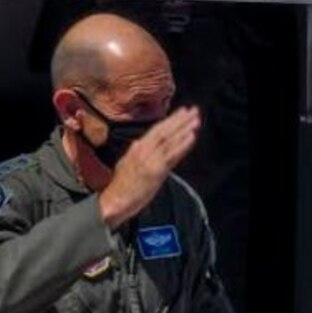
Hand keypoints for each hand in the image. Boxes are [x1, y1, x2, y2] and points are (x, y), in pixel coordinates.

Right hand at [99, 106, 201, 227]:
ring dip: (184, 129)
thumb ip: (136, 153)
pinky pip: (172, 155)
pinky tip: (192, 136)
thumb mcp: (126, 164)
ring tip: (196, 120)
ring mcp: (150, 160)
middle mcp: (143, 150)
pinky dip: (182, 145)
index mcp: (137, 148)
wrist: (115, 201)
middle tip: (194, 110)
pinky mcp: (156, 171)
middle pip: (164, 131)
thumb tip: (140, 143)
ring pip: (169, 140)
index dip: (171, 120)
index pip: (157, 130)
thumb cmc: (121, 187)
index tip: (183, 112)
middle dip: (180, 120)